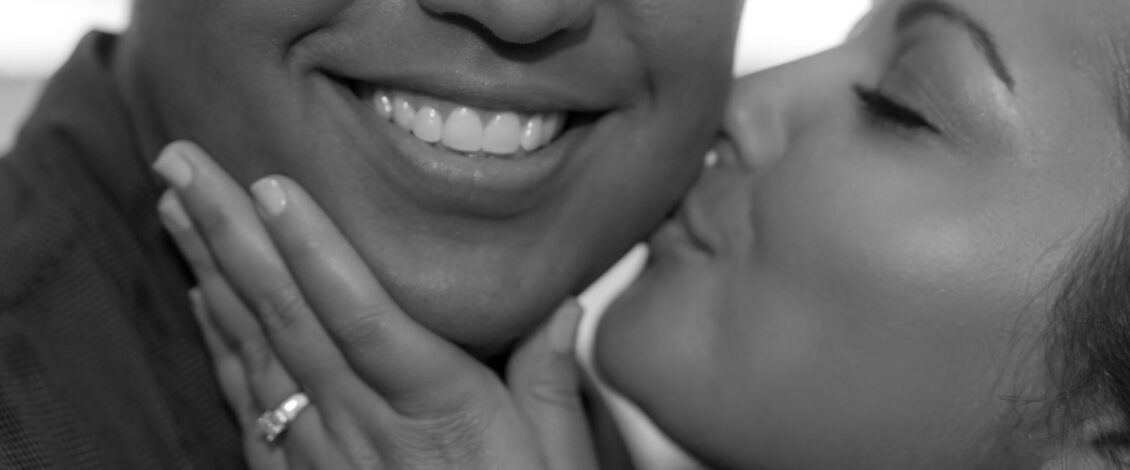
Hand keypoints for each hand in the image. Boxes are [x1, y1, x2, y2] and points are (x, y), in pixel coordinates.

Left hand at [153, 141, 597, 469]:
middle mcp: (368, 428)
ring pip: (255, 351)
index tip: (273, 186)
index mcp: (440, 415)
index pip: (365, 321)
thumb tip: (562, 303)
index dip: (316, 252)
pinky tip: (200, 293)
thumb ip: (553, 386)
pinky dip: (218, 342)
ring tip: (174, 202)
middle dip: (232, 235)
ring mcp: (323, 455)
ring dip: (210, 270)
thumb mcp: (562, 467)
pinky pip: (248, 402)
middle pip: (289, 320)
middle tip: (182, 161)